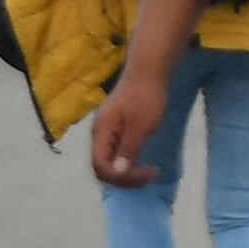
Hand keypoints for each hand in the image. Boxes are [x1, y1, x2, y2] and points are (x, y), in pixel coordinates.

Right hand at [85, 64, 170, 190]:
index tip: (146, 172)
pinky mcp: (114, 127)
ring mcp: (106, 129)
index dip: (121, 176)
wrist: (147, 71)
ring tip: (147, 170)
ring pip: (109, 159)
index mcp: (101, 131)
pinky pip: (115, 151)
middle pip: (102, 165)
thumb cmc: (145, 97)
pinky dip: (127, 160)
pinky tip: (141, 159)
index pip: (100, 165)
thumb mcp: (140, 127)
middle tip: (150, 174)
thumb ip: (127, 150)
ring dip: (126, 170)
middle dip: (124, 176)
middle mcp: (99, 132)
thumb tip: (116, 173)